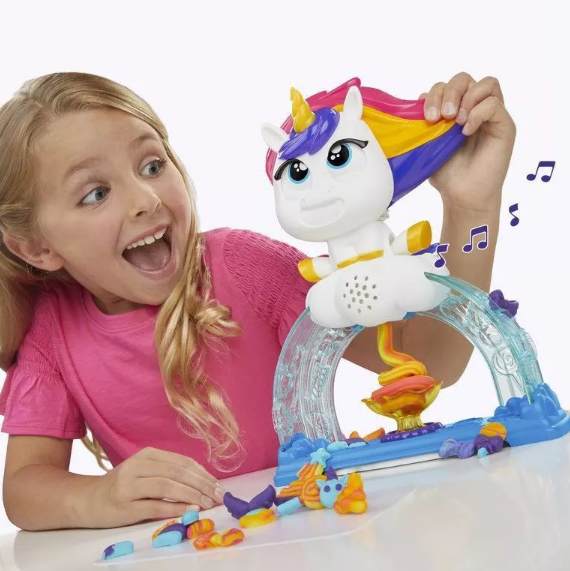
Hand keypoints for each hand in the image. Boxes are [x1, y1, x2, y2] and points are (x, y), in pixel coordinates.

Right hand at [91, 447, 223, 527]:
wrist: (87, 500)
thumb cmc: (123, 486)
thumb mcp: (146, 471)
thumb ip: (170, 473)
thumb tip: (204, 483)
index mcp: (148, 454)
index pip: (183, 462)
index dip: (204, 474)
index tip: (219, 486)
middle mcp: (138, 466)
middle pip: (178, 473)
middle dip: (202, 485)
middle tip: (218, 496)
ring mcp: (129, 485)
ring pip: (167, 487)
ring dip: (191, 496)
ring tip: (207, 504)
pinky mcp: (124, 506)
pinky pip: (154, 506)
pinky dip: (174, 508)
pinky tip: (188, 511)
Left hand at [419, 72, 516, 212]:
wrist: (462, 195)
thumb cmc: (446, 172)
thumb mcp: (429, 143)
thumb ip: (425, 121)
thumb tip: (417, 101)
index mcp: (455, 111)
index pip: (446, 86)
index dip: (434, 95)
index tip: (427, 117)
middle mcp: (474, 109)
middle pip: (464, 79)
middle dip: (448, 92)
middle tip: (439, 116)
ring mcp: (491, 116)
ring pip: (486, 84)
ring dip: (466, 98)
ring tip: (455, 122)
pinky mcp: (504, 125)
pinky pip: (494, 104)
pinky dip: (478, 113)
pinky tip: (466, 131)